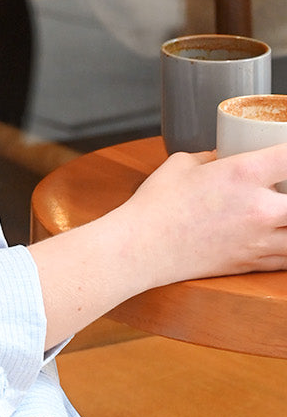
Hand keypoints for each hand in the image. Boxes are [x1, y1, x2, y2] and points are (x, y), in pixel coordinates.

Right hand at [117, 143, 286, 288]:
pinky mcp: (254, 263)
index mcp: (243, 174)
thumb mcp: (183, 163)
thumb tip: (222, 157)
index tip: (284, 153)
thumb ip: (212, 158)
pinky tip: (276, 236)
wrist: (145, 246)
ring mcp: (260, 239)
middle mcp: (260, 208)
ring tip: (278, 214)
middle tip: (281, 186)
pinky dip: (286, 246)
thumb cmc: (158, 204)